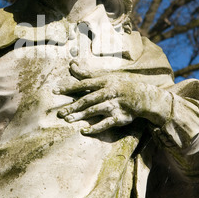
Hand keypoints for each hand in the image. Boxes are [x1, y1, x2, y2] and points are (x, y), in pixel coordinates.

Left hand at [56, 62, 171, 134]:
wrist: (143, 96)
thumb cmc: (121, 85)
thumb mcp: (106, 77)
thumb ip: (87, 74)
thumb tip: (72, 66)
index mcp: (104, 82)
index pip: (83, 84)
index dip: (68, 87)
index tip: (54, 91)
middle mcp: (108, 92)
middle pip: (87, 99)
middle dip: (72, 106)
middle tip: (59, 113)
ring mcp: (114, 105)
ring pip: (94, 111)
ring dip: (80, 116)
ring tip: (68, 120)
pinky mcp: (120, 117)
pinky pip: (106, 123)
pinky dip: (95, 128)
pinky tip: (84, 131)